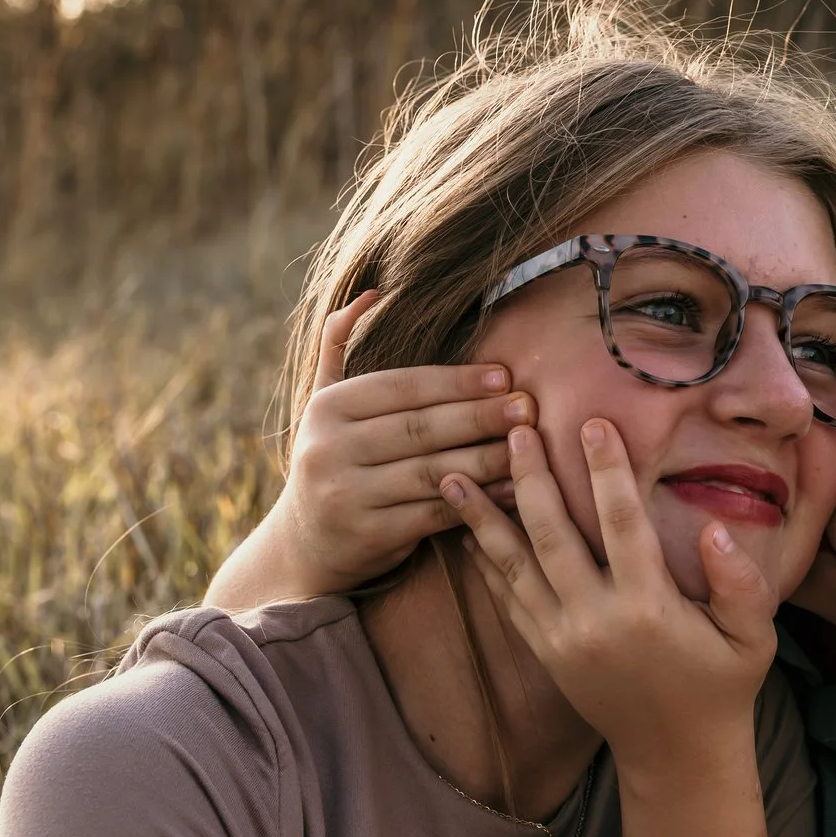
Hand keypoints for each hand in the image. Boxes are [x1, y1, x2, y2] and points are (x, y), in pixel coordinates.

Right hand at [267, 292, 530, 593]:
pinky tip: (512, 492)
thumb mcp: (325, 404)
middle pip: (420, 428)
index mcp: (326, 407)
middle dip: (480, 416)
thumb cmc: (335, 460)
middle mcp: (329, 448)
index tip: (504, 375)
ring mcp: (346, 494)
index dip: (456, 381)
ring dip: (487, 458)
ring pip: (432, 471)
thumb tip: (373, 293)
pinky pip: (435, 514)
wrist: (306, 543)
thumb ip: (341, 347)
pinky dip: (478, 502)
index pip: (402, 387)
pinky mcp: (368, 535)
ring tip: (530, 447)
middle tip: (529, 406)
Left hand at [443, 420, 778, 768]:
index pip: (621, 523)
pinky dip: (485, 562)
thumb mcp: (753, 638)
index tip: (592, 423)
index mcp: (648, 609)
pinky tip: (468, 529)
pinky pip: (507, 599)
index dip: (606, 470)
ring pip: (514, 565)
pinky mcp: (544, 653)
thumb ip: (740, 583)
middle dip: (532, 477)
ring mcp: (561, 639)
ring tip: (455, 473)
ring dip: (484, 517)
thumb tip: (717, 529)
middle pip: (552, 534)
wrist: (677, 754)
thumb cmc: (722, 686)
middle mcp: (595, 621)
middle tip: (515, 428)